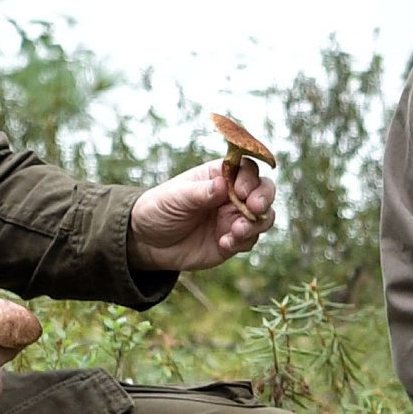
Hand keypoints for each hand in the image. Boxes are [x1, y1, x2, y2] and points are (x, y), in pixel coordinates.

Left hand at [128, 158, 274, 272]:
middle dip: (264, 199)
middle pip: (264, 191)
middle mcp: (232, 196)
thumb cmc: (159, 209)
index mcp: (219, 176)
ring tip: (236, 232)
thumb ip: (200, 192)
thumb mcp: (175, 197)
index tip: (241, 191)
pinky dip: (243, 242)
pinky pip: (250, 241)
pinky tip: (224, 244)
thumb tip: (223, 184)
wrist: (148, 242)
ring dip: (256, 224)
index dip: (250, 179)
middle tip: (254, 209)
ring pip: (263, 217)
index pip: (247, 169)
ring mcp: (234, 218)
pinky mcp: (232, 241)